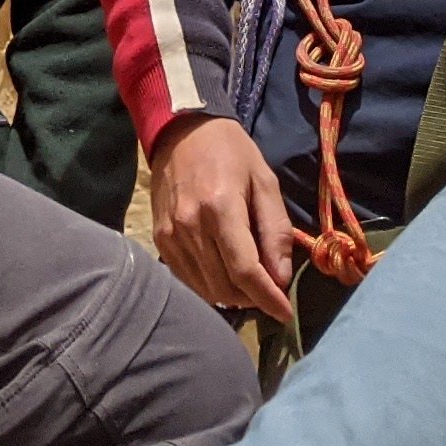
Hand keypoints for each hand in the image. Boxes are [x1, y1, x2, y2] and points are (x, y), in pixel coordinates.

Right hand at [148, 115, 298, 320]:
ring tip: (250, 283)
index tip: (285, 314)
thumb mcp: (264, 181)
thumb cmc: (230, 152)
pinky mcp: (160, 241)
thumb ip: (275, 230)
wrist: (180, 132)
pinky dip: (210, 287)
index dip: (267, 298)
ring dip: (233, 296)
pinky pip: (188, 280)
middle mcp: (191, 227)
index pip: (245, 270)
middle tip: (270, 291)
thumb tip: (280, 278)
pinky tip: (224, 275)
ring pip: (206, 289)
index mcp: (220, 208)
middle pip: (225, 287)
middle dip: (253, 298)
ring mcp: (171, 236)